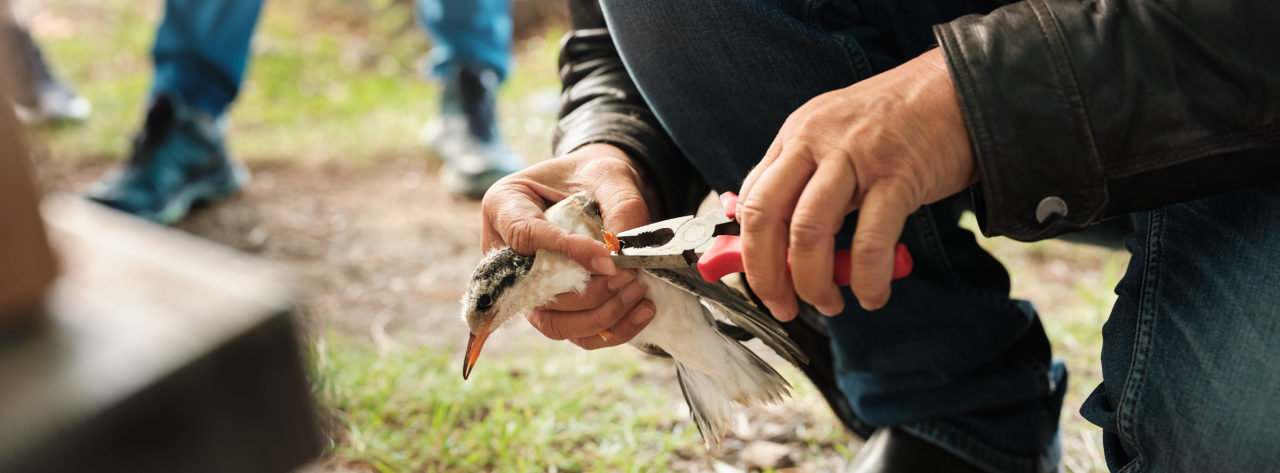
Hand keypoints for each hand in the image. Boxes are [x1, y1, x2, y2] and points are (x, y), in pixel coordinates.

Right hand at [481, 143, 659, 348]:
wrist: (600, 189)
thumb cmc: (595, 176)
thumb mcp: (609, 175)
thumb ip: (620, 206)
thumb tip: (624, 254)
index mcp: (505, 206)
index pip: (526, 235)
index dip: (568, 251)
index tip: (609, 261)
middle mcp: (506, 254)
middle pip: (537, 291)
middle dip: (590, 292)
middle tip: (631, 277)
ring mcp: (527, 286)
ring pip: (554, 323)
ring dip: (601, 316)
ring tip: (639, 292)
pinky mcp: (552, 307)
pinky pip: (575, 334)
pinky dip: (612, 330)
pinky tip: (643, 310)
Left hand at [737, 48, 976, 318]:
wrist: (961, 91)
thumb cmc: (900, 121)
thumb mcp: (836, 136)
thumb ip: (806, 177)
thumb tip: (778, 236)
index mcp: (796, 134)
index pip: (751, 198)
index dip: (748, 250)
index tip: (762, 281)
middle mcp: (816, 140)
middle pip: (767, 216)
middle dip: (767, 274)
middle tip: (782, 306)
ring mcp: (855, 156)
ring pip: (809, 231)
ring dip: (813, 281)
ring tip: (829, 303)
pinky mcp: (898, 175)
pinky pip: (870, 240)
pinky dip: (867, 279)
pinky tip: (872, 295)